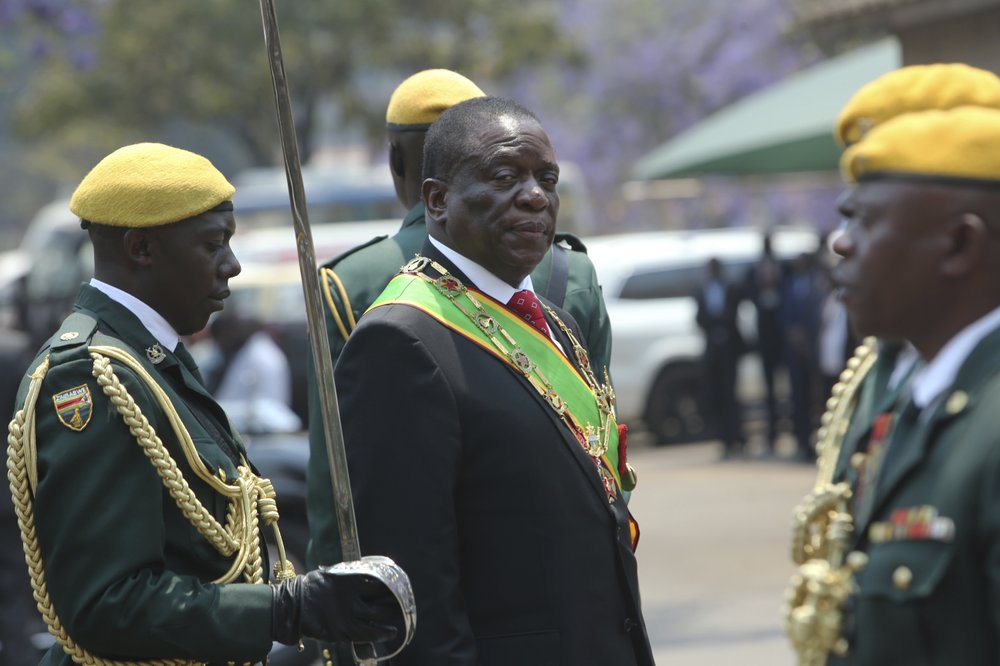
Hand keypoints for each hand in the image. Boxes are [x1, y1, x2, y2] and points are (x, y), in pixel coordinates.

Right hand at [271, 568, 398, 644]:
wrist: (292, 605)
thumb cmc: (313, 586)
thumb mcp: (333, 575)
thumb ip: (351, 576)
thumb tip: (371, 574)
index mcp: (349, 583)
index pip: (379, 585)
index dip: (391, 588)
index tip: (399, 588)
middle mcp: (350, 602)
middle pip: (380, 608)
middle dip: (394, 609)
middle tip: (402, 608)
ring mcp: (345, 620)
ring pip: (373, 626)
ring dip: (386, 628)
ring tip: (394, 629)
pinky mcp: (339, 634)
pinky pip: (361, 637)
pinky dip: (374, 637)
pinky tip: (382, 635)